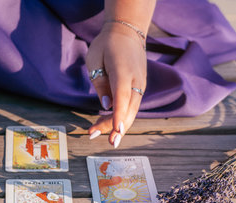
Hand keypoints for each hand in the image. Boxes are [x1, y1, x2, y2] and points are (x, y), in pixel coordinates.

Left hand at [86, 22, 146, 147]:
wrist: (127, 33)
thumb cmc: (106, 45)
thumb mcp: (95, 60)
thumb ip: (100, 83)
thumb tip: (106, 106)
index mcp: (124, 70)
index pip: (122, 97)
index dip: (119, 115)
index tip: (117, 131)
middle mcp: (136, 80)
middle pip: (128, 109)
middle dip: (114, 127)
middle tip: (94, 137)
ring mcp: (140, 84)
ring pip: (131, 111)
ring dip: (115, 125)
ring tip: (94, 133)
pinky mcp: (139, 88)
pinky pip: (130, 106)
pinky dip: (120, 116)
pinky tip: (105, 124)